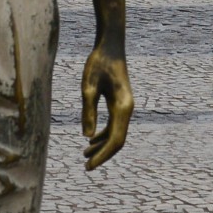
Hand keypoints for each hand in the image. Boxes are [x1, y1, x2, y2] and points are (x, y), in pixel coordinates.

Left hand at [80, 40, 131, 169]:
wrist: (110, 45)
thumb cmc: (98, 63)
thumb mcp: (88, 87)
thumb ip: (88, 111)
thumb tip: (87, 137)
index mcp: (122, 107)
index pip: (115, 139)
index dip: (103, 155)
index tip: (88, 166)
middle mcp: (127, 109)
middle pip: (118, 140)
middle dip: (103, 154)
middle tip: (86, 166)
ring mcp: (125, 106)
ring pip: (117, 133)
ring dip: (102, 145)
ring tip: (85, 155)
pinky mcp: (120, 102)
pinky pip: (114, 125)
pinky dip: (104, 134)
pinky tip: (91, 139)